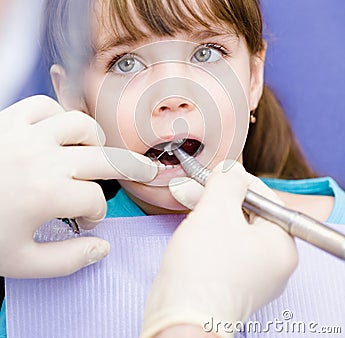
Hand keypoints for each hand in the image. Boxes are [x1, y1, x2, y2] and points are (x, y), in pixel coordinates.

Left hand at [0, 95, 156, 277]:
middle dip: (130, 169)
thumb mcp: (20, 262)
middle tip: (144, 171)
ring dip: (95, 139)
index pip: (95, 200)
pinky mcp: (10, 119)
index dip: (95, 215)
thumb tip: (102, 249)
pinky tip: (59, 130)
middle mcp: (45, 159)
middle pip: (104, 159)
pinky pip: (44, 105)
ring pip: (80, 125)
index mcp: (49, 194)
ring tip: (98, 149)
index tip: (85, 222)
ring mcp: (28, 134)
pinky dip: (57, 115)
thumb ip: (67, 261)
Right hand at [141, 161, 296, 337]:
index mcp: (281, 244)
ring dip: (209, 209)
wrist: (180, 318)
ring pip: (232, 228)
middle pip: (247, 212)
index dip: (236, 178)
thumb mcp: (217, 210)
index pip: (263, 197)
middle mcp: (272, 261)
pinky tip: (191, 221)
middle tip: (194, 183)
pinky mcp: (231, 282)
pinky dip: (208, 230)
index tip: (213, 171)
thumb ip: (227, 181)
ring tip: (185, 195)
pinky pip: (224, 245)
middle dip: (217, 195)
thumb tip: (231, 168)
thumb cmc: (203, 268)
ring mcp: (252, 274)